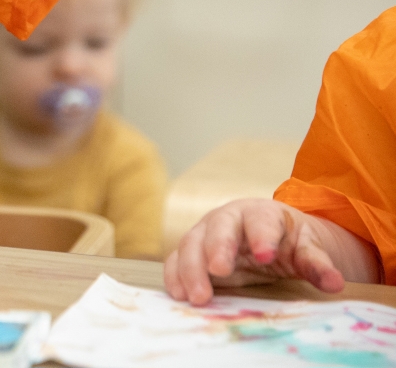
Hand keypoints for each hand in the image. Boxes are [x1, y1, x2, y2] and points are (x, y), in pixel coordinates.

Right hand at [164, 199, 378, 304]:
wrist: (269, 236)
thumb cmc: (288, 240)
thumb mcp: (308, 248)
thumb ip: (318, 264)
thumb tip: (335, 282)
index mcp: (261, 213)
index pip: (260, 221)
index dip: (262, 237)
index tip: (265, 255)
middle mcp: (228, 218)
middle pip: (218, 228)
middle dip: (217, 249)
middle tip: (219, 271)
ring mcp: (206, 233)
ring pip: (192, 243)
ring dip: (191, 269)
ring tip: (197, 296)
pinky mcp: (194, 250)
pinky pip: (177, 259)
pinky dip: (174, 274)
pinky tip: (178, 294)